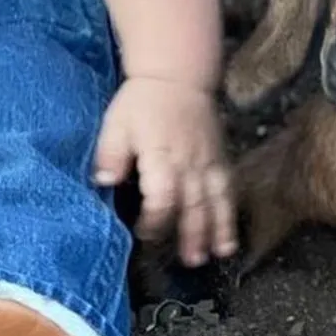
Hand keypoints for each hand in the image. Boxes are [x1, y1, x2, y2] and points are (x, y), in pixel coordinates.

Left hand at [93, 75, 236, 267]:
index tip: (144, 232)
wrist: (176, 74)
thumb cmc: (142, 101)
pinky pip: (228, 188)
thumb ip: (111, 154)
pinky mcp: (220, 158)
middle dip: (192, 234)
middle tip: (189, 261)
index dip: (154, 220)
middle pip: (193, 204)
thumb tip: (104, 181)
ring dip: (217, 229)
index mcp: (161, 155)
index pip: (162, 196)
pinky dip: (230, 212)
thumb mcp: (116, 124)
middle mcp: (189, 162)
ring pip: (216, 199)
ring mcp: (208, 161)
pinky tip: (230, 235)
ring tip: (217, 254)